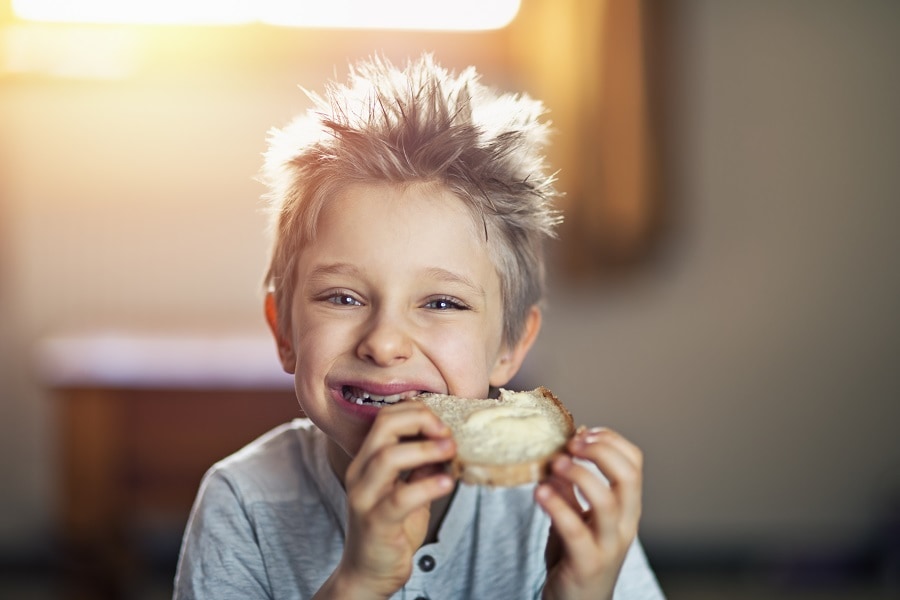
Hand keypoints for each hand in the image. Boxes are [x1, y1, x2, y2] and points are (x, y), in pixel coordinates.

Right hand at [319, 402, 455, 599]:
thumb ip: (423, 466)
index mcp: (367, 460)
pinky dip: (427, 486)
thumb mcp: (409, 489)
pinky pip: (400, 497)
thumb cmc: (391, 529)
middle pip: (384, 426)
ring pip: (388, 457)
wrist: (369, 573)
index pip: (386, 417)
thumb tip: (449, 442)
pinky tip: (448, 483)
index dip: (418, 412)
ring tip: (451, 451)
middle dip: (421, 420)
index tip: (444, 424)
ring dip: (425, 449)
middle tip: (448, 432)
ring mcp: (364, 498)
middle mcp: (360, 473)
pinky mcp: (375, 523)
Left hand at [536, 427, 642, 599]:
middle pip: (628, 476)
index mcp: (626, 509)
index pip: (634, 463)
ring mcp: (608, 545)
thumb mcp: (576, 516)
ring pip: (607, 502)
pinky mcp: (587, 563)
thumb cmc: (575, 558)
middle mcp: (624, 525)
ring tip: (554, 464)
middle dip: (600, 451)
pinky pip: (576, 530)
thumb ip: (571, 488)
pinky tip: (539, 492)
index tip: (583, 432)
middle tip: (571, 443)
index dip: (611, 440)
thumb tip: (561, 451)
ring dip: (578, 474)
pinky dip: (557, 506)